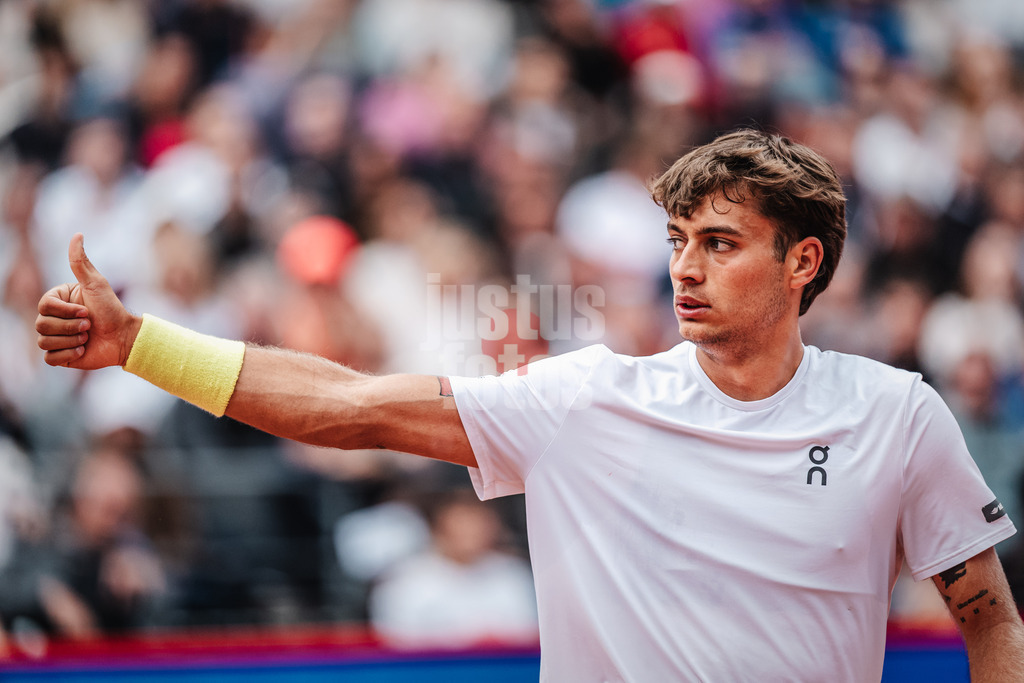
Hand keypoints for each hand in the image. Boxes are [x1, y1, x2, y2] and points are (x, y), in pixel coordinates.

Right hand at [35, 233, 140, 369]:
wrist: (124, 337)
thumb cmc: (111, 309)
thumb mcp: (96, 284)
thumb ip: (81, 262)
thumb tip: (77, 234)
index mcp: (57, 301)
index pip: (44, 306)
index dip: (65, 311)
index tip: (87, 311)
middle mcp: (53, 318)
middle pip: (41, 324)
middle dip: (70, 326)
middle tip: (89, 325)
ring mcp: (55, 338)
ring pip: (44, 341)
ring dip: (72, 339)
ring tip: (88, 337)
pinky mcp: (59, 356)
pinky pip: (49, 358)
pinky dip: (68, 354)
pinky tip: (83, 350)